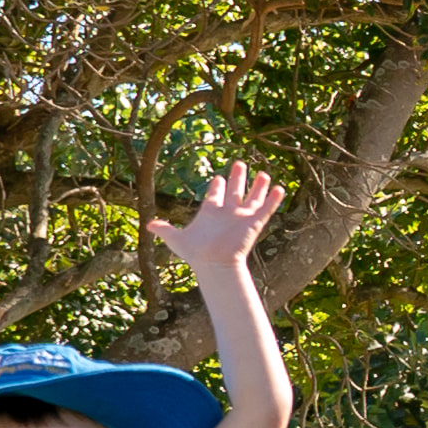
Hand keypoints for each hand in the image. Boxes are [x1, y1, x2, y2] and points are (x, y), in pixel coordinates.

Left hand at [149, 163, 281, 276]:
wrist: (214, 263)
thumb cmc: (196, 252)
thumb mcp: (176, 239)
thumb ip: (165, 229)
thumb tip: (148, 226)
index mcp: (211, 213)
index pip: (215, 195)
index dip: (217, 186)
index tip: (218, 178)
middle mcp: (227, 213)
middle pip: (235, 191)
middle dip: (238, 178)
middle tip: (240, 164)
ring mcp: (242, 217)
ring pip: (253, 198)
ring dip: (259, 187)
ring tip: (264, 174)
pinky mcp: (254, 223)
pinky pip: (267, 209)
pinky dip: (274, 199)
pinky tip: (280, 189)